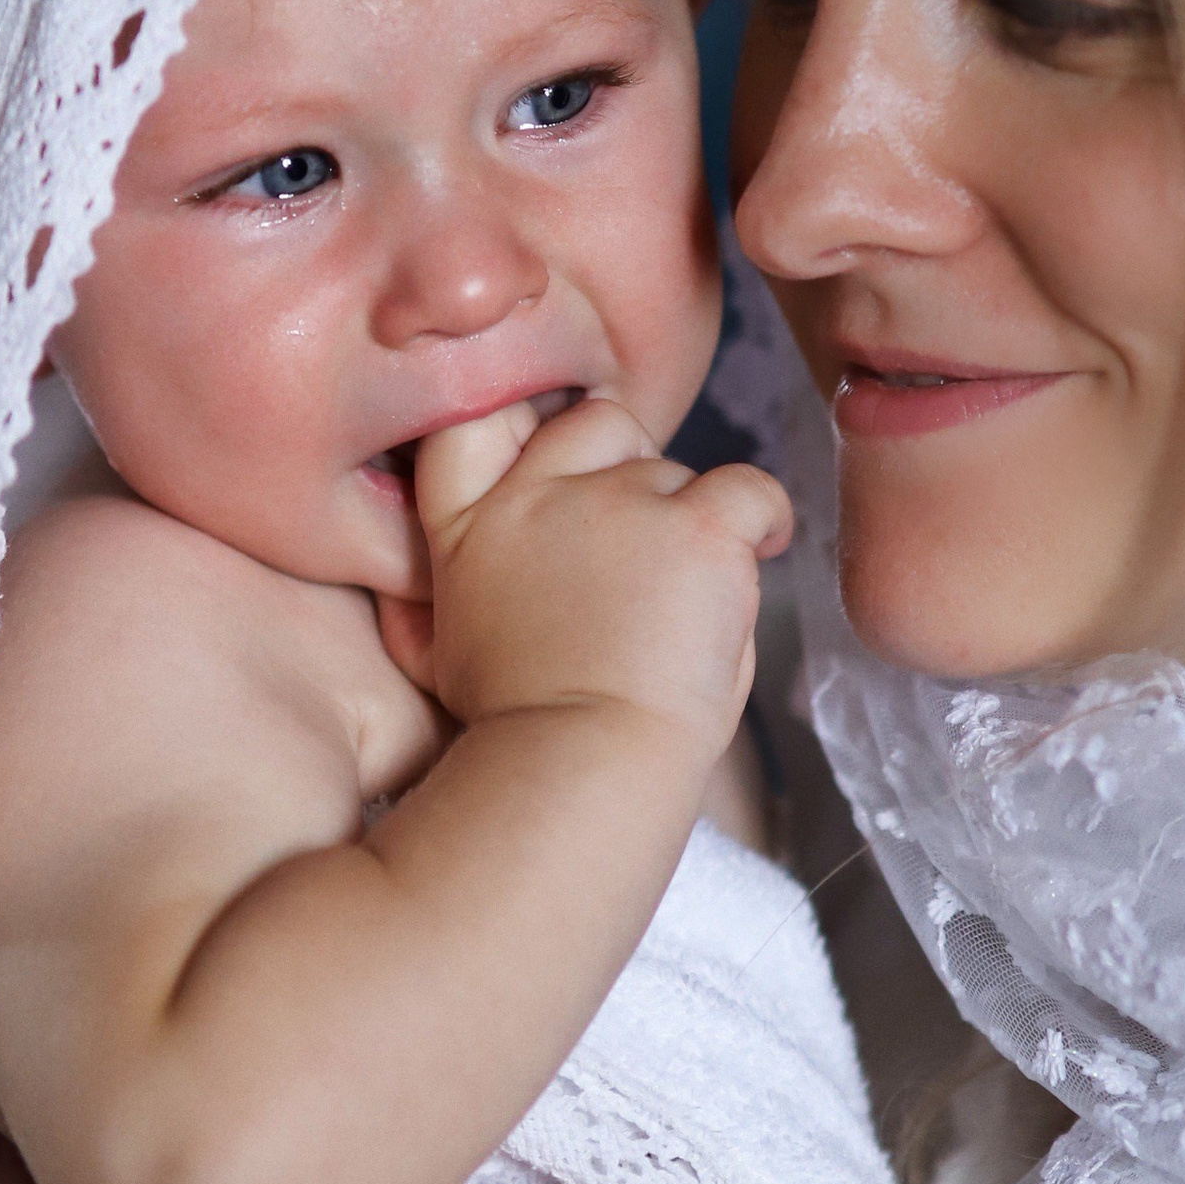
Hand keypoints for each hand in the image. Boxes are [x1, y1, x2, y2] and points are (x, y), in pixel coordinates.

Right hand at [411, 393, 789, 764]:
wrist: (579, 764)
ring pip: (674, 470)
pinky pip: (749, 488)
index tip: (563, 466)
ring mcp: (617, 504)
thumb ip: (445, 592)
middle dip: (625, 468)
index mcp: (470, 523)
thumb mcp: (440, 652)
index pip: (479, 419)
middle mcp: (538, 494)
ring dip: (687, 518)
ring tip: (690, 598)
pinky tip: (761, 550)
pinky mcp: (694, 527)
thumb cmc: (520, 733)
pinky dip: (763, 516)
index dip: (526, 424)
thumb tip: (420, 582)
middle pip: (597, 426)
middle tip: (643, 546)